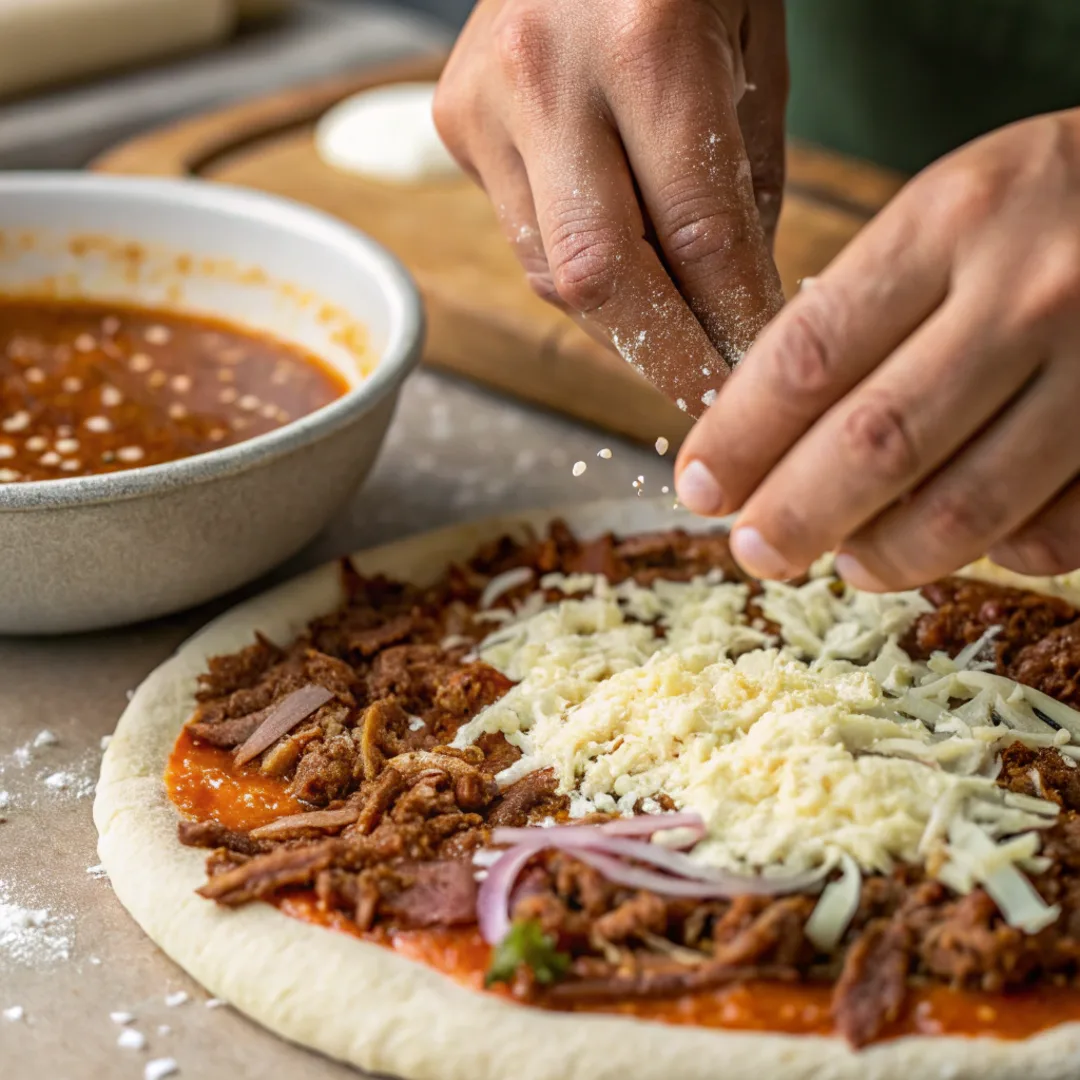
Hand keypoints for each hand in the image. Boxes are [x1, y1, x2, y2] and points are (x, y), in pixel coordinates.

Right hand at [434, 0, 786, 409]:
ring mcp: (486, 101)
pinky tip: (626, 275)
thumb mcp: (755, 45)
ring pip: (554, 272)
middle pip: (602, 277)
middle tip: (709, 403)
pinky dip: (583, 275)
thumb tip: (737, 304)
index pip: (700, 236)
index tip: (759, 377)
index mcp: (649, 42)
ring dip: (624, 321)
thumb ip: (744, 182)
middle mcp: (548, 75)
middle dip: (664, 356)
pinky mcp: (455, 122)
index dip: (734, 324)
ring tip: (676, 340)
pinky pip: (525, 239)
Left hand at [675, 110, 1079, 587]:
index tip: (700, 486)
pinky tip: (955, 542)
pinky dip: (992, 553)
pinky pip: (1053, 531)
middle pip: (875, 442)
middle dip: (794, 515)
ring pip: (964, 505)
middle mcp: (1027, 292)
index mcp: (948, 223)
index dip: (739, 438)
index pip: (809, 354)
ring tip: (847, 562)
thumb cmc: (1044, 206)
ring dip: (885, 554)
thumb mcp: (945, 214)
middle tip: (755, 550)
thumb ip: (858, 313)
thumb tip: (763, 442)